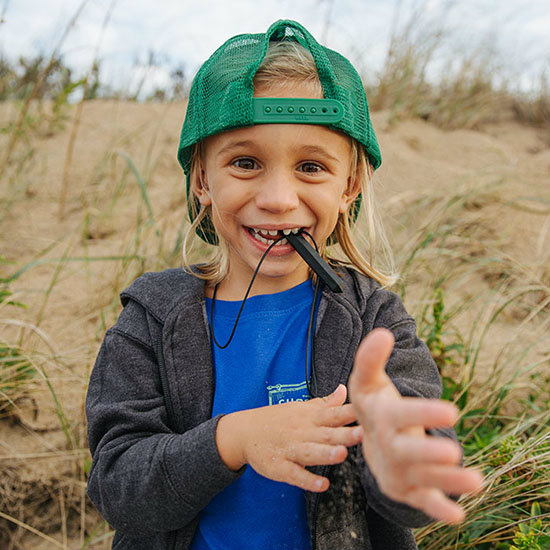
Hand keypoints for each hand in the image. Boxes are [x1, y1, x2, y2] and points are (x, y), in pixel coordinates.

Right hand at [216, 385, 362, 491]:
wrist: (243, 431)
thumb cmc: (277, 419)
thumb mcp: (301, 408)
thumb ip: (325, 403)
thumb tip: (344, 390)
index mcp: (309, 417)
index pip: (333, 414)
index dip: (350, 413)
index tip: (368, 411)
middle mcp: (301, 431)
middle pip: (325, 433)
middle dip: (344, 434)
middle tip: (363, 433)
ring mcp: (290, 449)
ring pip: (310, 452)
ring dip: (326, 454)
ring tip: (342, 455)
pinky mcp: (279, 467)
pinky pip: (295, 474)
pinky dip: (308, 480)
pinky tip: (321, 484)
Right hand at [348, 328, 483, 523]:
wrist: (368, 441)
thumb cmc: (374, 405)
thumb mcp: (368, 381)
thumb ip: (371, 358)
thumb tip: (383, 334)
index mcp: (381, 418)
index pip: (400, 416)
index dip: (423, 413)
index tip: (452, 409)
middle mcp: (387, 446)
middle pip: (406, 452)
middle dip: (428, 453)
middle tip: (454, 451)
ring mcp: (397, 470)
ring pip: (421, 478)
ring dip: (447, 481)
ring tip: (476, 479)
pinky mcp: (407, 489)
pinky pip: (422, 500)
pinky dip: (438, 509)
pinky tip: (459, 513)